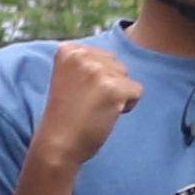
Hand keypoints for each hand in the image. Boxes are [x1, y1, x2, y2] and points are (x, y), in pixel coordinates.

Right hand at [29, 39, 141, 170]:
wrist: (58, 144)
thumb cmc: (65, 117)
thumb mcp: (69, 78)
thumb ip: (87, 65)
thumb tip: (114, 62)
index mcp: (68, 50)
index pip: (102, 56)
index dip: (97, 79)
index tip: (79, 94)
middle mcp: (82, 55)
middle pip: (115, 64)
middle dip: (109, 84)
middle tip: (88, 104)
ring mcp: (98, 71)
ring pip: (126, 77)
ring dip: (117, 94)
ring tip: (96, 109)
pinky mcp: (113, 88)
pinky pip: (137, 91)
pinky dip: (127, 106)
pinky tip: (106, 115)